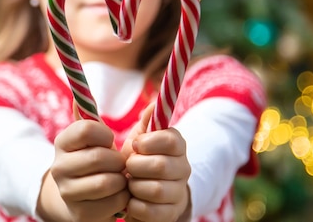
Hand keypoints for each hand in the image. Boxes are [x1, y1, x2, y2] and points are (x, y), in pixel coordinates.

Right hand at [39, 119, 129, 221]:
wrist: (78, 199)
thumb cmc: (93, 160)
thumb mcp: (94, 138)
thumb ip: (94, 115)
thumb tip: (85, 96)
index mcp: (63, 142)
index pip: (86, 129)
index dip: (105, 134)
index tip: (108, 140)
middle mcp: (59, 167)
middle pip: (99, 157)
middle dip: (117, 160)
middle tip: (119, 163)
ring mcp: (67, 192)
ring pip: (107, 182)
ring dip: (122, 180)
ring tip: (119, 178)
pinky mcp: (80, 214)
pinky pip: (114, 202)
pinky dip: (123, 198)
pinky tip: (117, 194)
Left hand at [121, 106, 191, 221]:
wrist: (144, 192)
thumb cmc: (140, 159)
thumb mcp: (141, 138)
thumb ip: (147, 121)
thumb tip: (154, 102)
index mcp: (178, 146)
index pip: (171, 140)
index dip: (147, 142)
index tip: (135, 145)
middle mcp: (184, 169)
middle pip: (161, 166)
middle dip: (136, 166)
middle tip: (128, 167)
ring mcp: (179, 193)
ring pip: (156, 190)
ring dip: (135, 186)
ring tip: (130, 183)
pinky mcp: (170, 215)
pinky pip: (150, 212)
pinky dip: (135, 206)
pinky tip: (132, 200)